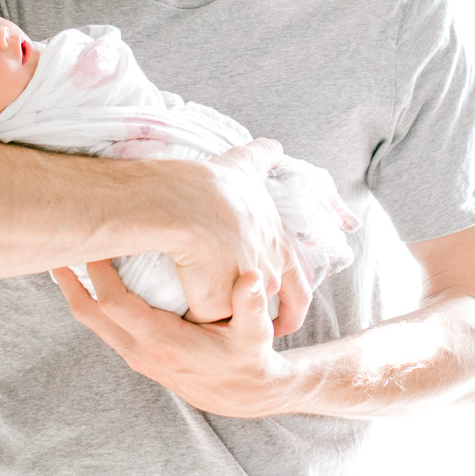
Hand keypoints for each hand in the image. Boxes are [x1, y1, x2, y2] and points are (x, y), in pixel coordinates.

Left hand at [51, 263, 301, 417]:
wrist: (246, 397)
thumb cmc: (250, 360)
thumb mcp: (256, 335)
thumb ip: (251, 305)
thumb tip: (251, 276)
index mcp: (165, 344)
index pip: (117, 306)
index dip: (99, 275)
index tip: (95, 244)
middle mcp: (144, 352)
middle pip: (91, 316)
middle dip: (71, 284)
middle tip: (55, 250)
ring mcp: (138, 356)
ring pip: (94, 324)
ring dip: (77, 293)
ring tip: (65, 261)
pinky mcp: (140, 356)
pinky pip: (105, 328)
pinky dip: (93, 305)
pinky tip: (91, 282)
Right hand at [160, 139, 311, 333]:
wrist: (186, 202)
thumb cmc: (216, 185)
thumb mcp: (246, 166)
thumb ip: (263, 157)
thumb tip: (274, 145)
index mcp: (279, 249)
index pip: (300, 292)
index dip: (292, 310)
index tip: (282, 325)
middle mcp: (267, 275)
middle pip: (262, 309)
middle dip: (249, 318)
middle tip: (236, 330)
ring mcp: (241, 294)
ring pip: (231, 317)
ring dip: (218, 318)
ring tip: (200, 318)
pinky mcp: (212, 305)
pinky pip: (199, 318)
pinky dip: (188, 314)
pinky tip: (175, 305)